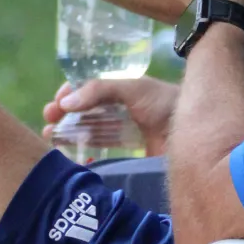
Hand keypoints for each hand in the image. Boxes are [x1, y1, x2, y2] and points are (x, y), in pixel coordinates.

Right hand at [44, 75, 179, 156]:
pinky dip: (86, 151)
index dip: (70, 95)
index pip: (88, 90)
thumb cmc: (166, 103)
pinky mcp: (132, 152)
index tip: (55, 106)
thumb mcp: (132, 88)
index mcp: (123, 90)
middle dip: (64, 115)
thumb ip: (99, 90)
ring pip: (91, 130)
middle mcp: (123, 108)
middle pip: (86, 111)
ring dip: (70, 132)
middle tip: (47, 124)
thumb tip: (65, 103)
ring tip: (51, 139)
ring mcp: (127, 130)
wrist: (196, 132)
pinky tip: (74, 155)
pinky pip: (104, 150)